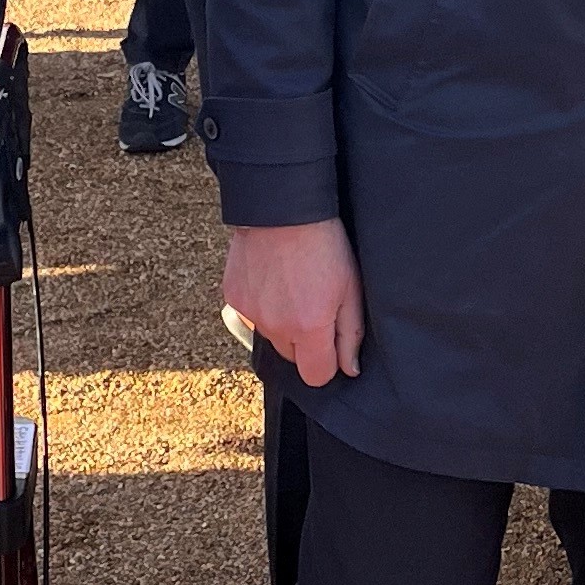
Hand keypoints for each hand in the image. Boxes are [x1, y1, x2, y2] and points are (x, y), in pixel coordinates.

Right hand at [225, 219, 364, 386]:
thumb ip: (350, 334)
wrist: (282, 208)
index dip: (327, 363)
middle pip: (292, 358)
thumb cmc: (323, 244)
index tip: (332, 341)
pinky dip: (263, 305)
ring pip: (272, 336)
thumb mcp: (351, 287)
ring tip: (292, 287)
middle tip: (313, 304)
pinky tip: (273, 279)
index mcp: (309, 328)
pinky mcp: (234, 298)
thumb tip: (348, 368)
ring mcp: (251, 313)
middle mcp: (276, 327)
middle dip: (305, 341)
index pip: (316, 376)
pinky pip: (252, 316)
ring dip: (282, 322)